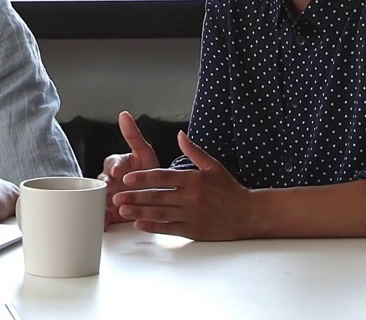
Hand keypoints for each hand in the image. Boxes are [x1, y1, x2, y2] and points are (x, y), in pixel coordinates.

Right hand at [96, 111, 159, 228]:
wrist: (158, 195)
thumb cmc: (149, 171)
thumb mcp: (144, 152)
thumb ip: (133, 135)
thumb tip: (124, 114)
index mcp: (116, 165)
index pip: (112, 163)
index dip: (114, 167)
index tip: (117, 171)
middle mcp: (110, 180)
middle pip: (102, 182)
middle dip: (105, 186)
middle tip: (110, 188)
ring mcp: (109, 196)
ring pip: (99, 199)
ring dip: (101, 203)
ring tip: (106, 208)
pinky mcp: (111, 212)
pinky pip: (103, 216)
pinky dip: (103, 220)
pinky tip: (105, 222)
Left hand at [112, 131, 253, 240]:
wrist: (249, 213)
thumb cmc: (229, 189)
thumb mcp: (213, 165)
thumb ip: (193, 151)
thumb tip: (179, 134)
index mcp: (193, 179)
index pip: (162, 177)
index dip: (143, 178)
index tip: (127, 179)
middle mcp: (191, 197)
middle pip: (157, 196)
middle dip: (134, 196)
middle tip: (116, 196)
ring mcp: (192, 215)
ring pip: (160, 213)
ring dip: (139, 212)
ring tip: (122, 210)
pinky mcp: (195, 230)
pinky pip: (170, 229)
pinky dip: (154, 227)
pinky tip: (139, 225)